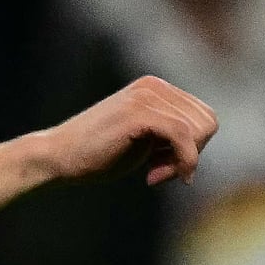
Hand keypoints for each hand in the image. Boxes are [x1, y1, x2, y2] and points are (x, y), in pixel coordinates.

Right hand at [41, 75, 217, 186]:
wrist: (57, 157)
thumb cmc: (95, 154)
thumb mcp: (142, 142)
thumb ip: (170, 136)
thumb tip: (199, 145)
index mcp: (155, 88)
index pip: (203, 117)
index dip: (192, 148)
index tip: (163, 166)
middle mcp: (153, 86)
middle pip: (206, 123)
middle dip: (189, 155)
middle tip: (158, 173)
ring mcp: (146, 96)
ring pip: (198, 130)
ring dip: (181, 162)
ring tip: (153, 175)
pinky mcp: (139, 113)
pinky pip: (184, 137)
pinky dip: (181, 162)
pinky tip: (152, 178)